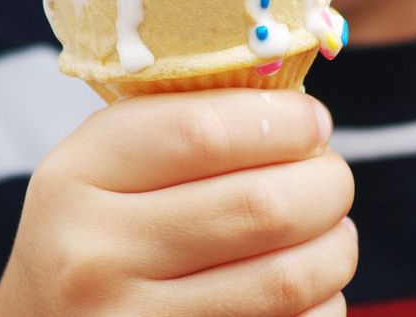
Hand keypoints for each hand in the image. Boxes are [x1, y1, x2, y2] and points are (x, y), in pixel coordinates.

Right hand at [0, 89, 356, 315]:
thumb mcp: (108, 162)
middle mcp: (95, 255)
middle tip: (331, 176)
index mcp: (79, 176)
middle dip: (327, 183)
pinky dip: (323, 302)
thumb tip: (306, 118)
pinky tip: (308, 285)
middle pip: (260, 206)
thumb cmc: (99, 227)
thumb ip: (184, 124)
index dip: (284, 121)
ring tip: (330, 228)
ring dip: (336, 245)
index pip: (204, 132)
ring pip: (287, 278)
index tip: (313, 122)